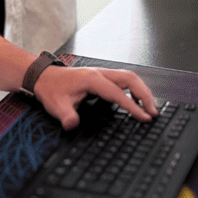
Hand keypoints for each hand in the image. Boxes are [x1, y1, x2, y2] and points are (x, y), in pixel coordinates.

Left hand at [33, 64, 157, 130]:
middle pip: (130, 78)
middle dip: (145, 95)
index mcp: (92, 78)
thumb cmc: (51, 89)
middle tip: (154, 112)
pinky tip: (136, 100)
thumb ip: (66, 115)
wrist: (43, 77)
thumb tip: (72, 124)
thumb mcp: (56, 105)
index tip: (144, 117)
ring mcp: (101, 73)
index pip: (118, 92)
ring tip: (150, 108)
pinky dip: (134, 88)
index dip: (133, 106)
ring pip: (129, 77)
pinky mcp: (101, 77)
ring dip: (142, 90)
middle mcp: (99, 73)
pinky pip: (123, 79)